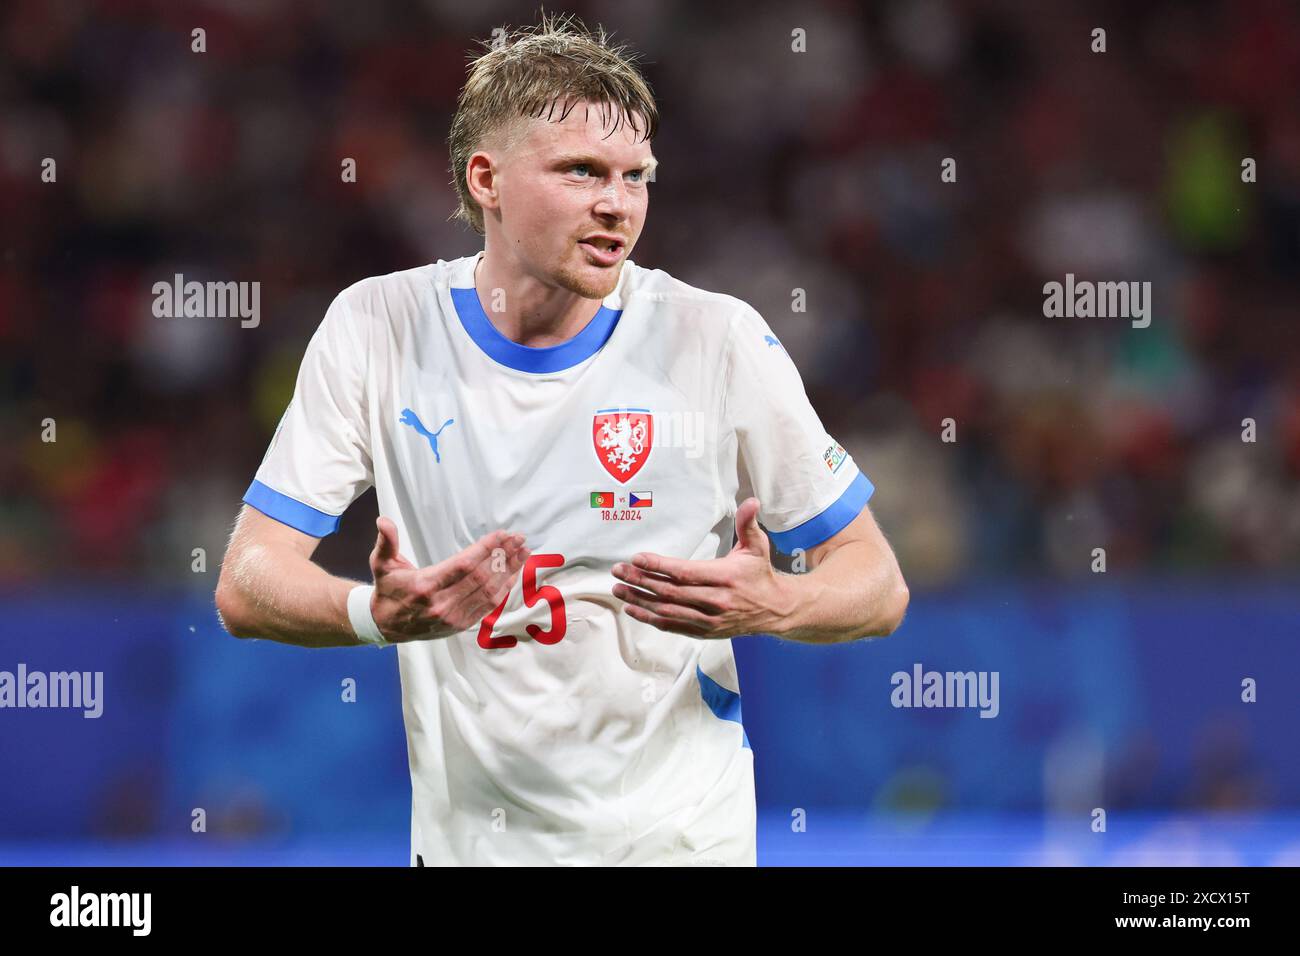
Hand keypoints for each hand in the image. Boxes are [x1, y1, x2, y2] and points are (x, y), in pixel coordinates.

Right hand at [369, 517, 529, 642]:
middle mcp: (442, 604)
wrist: (386, 626)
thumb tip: (383, 521)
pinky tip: (514, 574)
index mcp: (425, 586)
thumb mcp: (382, 564)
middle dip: (503, 555)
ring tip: (523, 552)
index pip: (464, 564)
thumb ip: (386, 542)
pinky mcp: (460, 625)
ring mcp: (453, 617)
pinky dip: (504, 589)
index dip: (486, 548)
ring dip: (509, 571)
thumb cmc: (388, 591)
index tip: (502, 534)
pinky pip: (488, 606)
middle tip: (519, 539)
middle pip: (481, 577)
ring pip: (489, 592)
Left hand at [610, 497, 790, 637]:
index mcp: (725, 578)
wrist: (775, 611)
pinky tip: (633, 609)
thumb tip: (751, 501)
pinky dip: (651, 618)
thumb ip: (748, 524)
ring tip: (619, 589)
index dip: (658, 566)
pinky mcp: (704, 632)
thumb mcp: (758, 546)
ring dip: (640, 600)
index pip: (685, 573)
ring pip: (667, 611)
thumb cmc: (760, 574)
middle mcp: (715, 602)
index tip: (637, 558)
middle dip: (641, 581)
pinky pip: (672, 626)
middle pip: (670, 592)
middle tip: (619, 571)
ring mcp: (709, 620)